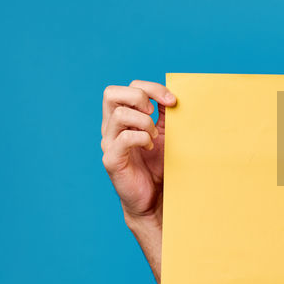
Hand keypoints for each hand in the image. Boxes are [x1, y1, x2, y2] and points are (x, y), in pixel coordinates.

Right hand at [101, 79, 176, 223]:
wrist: (154, 197)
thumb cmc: (158, 164)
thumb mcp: (165, 133)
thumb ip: (165, 114)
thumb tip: (174, 95)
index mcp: (124, 117)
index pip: (129, 87)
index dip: (152, 88)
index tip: (172, 101)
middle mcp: (111, 127)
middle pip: (111, 93)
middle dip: (139, 97)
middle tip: (154, 113)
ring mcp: (109, 143)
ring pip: (119, 114)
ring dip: (144, 122)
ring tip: (154, 136)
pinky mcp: (111, 159)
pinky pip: (123, 139)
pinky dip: (141, 138)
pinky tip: (150, 147)